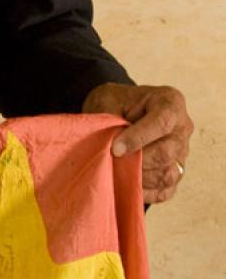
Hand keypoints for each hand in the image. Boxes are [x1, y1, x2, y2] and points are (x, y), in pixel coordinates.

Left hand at [83, 82, 193, 203]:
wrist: (119, 109)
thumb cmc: (116, 101)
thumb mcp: (109, 99)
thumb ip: (112, 119)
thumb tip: (111, 145)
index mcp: (170, 102)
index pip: (161, 123)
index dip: (138, 138)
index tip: (116, 148)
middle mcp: (182, 128)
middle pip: (167, 152)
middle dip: (138, 160)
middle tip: (114, 160)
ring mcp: (182, 153)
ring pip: (168, 174)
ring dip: (141, 177)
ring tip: (117, 171)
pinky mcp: (176, 173)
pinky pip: (165, 189)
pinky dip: (145, 191)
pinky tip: (126, 184)